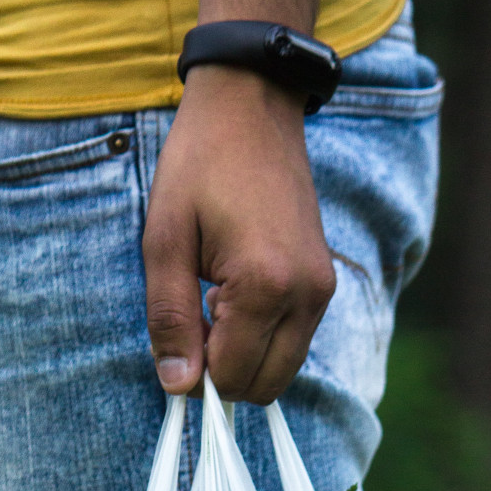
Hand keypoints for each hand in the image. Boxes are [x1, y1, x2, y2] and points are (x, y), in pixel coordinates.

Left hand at [142, 64, 336, 404]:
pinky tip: (235, 297)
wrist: (252, 105)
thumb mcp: (165, 240)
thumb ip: (170, 318)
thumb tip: (178, 386)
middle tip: (192, 323)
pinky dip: (263, 340)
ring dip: (243, 357)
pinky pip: (295, 341)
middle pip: (265, 386)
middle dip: (223, 373)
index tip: (175, 334)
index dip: (195, 372)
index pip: (232, 375)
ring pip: (283, 369)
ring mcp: (322, 290)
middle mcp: (306, 295)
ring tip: (213, 304)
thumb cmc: (200, 164)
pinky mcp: (325, 283)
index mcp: (265, 285)